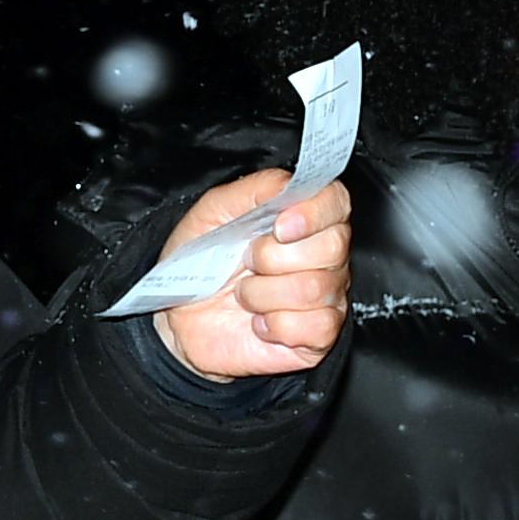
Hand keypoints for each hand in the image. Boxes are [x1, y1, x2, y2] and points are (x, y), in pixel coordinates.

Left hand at [154, 173, 351, 380]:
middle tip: (248, 262)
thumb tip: (290, 184)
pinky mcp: (319, 335)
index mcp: (304, 217)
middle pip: (332, 246)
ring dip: (264, 294)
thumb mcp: (215, 211)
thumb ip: (256, 190)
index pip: (337, 201)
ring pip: (316, 288)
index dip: (314, 212)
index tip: (279, 226)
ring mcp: (327, 296)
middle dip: (275, 256)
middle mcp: (324, 255)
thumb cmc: (202, 261)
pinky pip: (317, 326)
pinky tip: (260, 322)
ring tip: (246, 295)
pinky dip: (277, 325)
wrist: (181, 316)